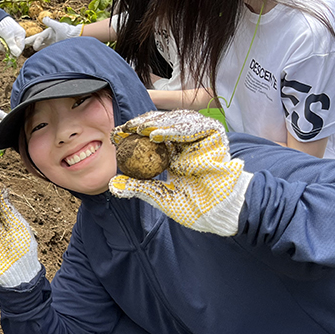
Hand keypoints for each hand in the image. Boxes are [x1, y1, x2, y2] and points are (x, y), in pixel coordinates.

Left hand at [0, 17, 25, 57]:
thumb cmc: (4, 25)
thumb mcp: (8, 36)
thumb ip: (12, 46)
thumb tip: (16, 55)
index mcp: (21, 35)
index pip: (20, 48)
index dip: (14, 54)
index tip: (9, 61)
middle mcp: (18, 36)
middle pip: (14, 48)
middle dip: (6, 49)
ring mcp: (13, 36)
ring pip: (9, 46)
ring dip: (3, 47)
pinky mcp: (8, 36)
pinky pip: (6, 43)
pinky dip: (2, 44)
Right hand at [24, 17, 81, 51]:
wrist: (75, 38)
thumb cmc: (67, 32)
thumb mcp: (59, 27)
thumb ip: (51, 23)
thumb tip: (43, 18)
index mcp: (47, 33)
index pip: (38, 38)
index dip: (34, 41)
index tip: (30, 45)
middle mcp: (46, 39)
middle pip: (35, 41)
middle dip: (27, 43)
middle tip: (20, 45)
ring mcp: (48, 44)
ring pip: (38, 47)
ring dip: (33, 49)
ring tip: (24, 51)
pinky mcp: (51, 50)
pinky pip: (43, 52)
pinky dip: (39, 54)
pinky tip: (35, 58)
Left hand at [108, 110, 253, 236]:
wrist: (220, 212)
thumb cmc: (195, 207)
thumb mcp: (160, 196)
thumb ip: (139, 187)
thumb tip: (114, 184)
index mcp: (173, 154)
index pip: (151, 137)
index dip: (133, 134)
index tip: (116, 136)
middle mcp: (186, 143)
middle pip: (162, 124)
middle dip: (143, 124)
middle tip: (126, 128)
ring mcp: (200, 138)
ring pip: (176, 121)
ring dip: (156, 124)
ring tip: (138, 130)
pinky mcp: (214, 136)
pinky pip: (193, 127)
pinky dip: (175, 129)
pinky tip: (158, 135)